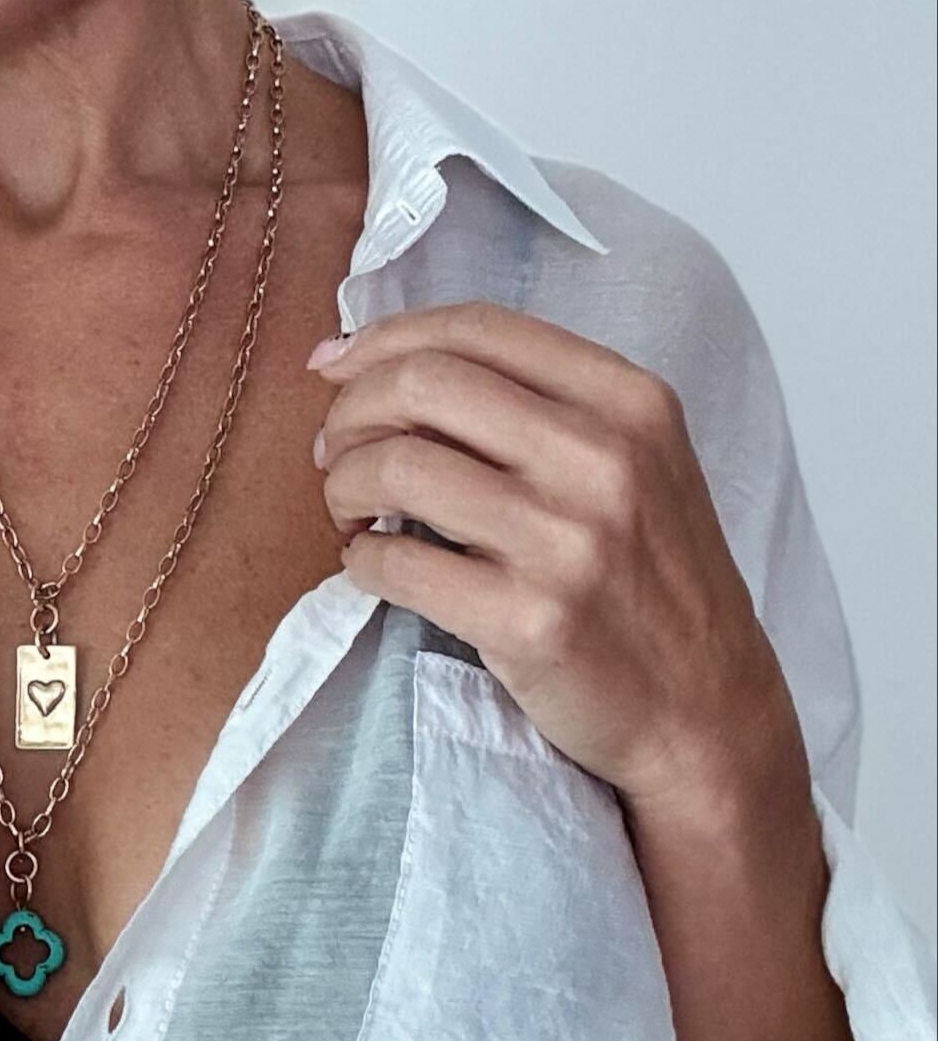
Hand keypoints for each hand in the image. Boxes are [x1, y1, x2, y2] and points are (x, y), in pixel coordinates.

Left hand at [308, 300, 802, 810]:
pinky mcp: (531, 621)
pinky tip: (372, 566)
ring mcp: (570, 542)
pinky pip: (395, 563)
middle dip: (351, 410)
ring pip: (396, 465)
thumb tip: (365, 358)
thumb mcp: (629, 459)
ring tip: (350, 510)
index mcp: (628, 400)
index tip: (334, 365)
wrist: (706, 713)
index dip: (383, 337)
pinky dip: (360, 560)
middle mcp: (604, 458)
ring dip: (343, 484)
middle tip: (335, 450)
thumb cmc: (646, 577)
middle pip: (423, 383)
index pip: (475, 327)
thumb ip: (528, 402)